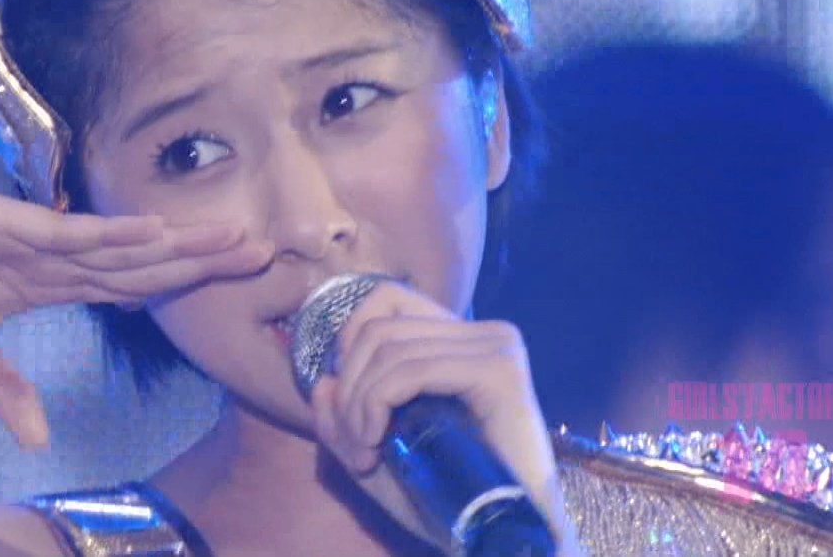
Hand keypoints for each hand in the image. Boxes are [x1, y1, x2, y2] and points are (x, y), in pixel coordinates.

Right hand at [0, 174, 271, 447]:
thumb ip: (2, 388)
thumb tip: (38, 438)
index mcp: (46, 279)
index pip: (129, 284)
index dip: (180, 284)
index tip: (230, 285)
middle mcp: (51, 254)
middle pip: (143, 260)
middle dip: (203, 259)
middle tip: (268, 252)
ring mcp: (31, 236)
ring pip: (120, 243)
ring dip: (177, 242)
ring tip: (235, 238)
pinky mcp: (1, 222)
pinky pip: (66, 233)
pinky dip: (110, 234)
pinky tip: (155, 232)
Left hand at [307, 281, 575, 552]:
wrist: (510, 533)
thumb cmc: (452, 498)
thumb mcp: (380, 455)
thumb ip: (344, 420)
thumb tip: (321, 383)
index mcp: (464, 339)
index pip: (387, 300)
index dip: (349, 342)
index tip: (348, 404)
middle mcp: (486, 332)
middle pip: (380, 328)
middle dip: (350, 389)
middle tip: (356, 448)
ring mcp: (496, 347)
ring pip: (389, 349)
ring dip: (359, 405)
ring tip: (365, 456)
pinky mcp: (498, 372)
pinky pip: (412, 371)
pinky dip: (377, 404)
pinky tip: (377, 444)